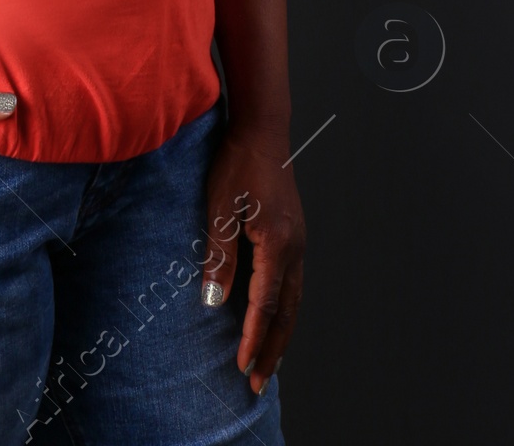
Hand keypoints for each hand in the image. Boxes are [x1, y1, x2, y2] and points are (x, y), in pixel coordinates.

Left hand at [200, 125, 305, 393]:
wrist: (262, 130)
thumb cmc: (238, 164)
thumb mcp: (221, 208)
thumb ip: (220, 257)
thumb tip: (214, 302)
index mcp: (279, 244)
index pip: (265, 306)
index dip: (252, 339)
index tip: (241, 367)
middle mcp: (296, 248)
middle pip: (287, 312)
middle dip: (272, 350)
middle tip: (258, 382)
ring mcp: (299, 241)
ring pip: (295, 301)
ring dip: (281, 335)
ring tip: (269, 362)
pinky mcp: (295, 235)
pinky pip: (293, 284)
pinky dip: (285, 311)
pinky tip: (274, 319)